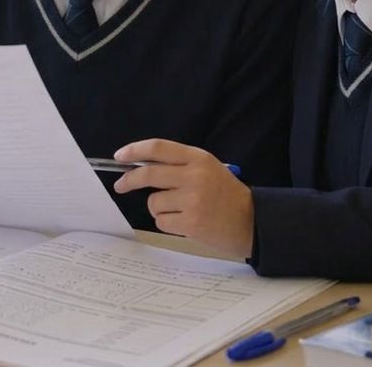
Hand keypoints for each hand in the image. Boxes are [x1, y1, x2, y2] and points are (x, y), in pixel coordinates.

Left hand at [112, 139, 253, 258]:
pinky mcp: (190, 223)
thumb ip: (178, 164)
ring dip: (159, 208)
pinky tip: (186, 222)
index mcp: (198, 158)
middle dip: (128, 180)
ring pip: (154, 202)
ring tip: (181, 210)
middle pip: (148, 174)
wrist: (252, 221)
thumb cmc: (226, 194)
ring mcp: (192, 200)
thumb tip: (139, 166)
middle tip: (121, 185)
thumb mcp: (208, 168)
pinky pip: (161, 221)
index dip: (134, 150)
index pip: (158, 148)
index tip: (119, 156)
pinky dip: (168, 223)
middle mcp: (194, 176)